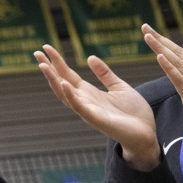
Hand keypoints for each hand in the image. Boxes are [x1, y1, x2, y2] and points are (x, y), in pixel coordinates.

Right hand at [35, 44, 160, 168]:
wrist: (146, 135)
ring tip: (43, 65)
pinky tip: (63, 84)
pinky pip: (80, 107)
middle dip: (48, 68)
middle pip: (60, 82)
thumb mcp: (119, 87)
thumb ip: (104, 74)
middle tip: (36, 52)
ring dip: (53, 80)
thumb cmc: (133, 114)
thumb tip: (89, 57)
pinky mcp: (96, 119)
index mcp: (88, 93)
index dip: (57, 61)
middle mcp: (83, 101)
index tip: (46, 47)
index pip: (67, 74)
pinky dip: (70, 96)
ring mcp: (88, 110)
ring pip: (64, 94)